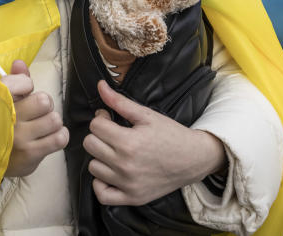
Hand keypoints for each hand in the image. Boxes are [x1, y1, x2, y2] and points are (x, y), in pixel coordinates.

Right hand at [2, 59, 67, 177]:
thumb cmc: (0, 125)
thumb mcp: (3, 101)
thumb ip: (14, 80)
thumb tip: (19, 63)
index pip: (24, 82)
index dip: (27, 86)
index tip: (22, 94)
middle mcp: (7, 118)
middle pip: (45, 101)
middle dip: (45, 105)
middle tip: (37, 113)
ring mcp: (19, 137)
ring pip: (55, 119)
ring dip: (52, 123)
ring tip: (42, 127)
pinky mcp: (30, 154)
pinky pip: (60, 138)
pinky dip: (59, 136)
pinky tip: (49, 138)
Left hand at [84, 79, 224, 205]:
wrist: (193, 159)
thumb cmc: (170, 135)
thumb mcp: (146, 115)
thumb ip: (119, 101)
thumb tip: (100, 85)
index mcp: (128, 142)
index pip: (95, 126)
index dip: (101, 118)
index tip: (110, 118)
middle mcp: (125, 165)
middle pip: (90, 145)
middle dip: (98, 135)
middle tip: (111, 133)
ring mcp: (128, 184)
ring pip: (93, 167)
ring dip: (100, 157)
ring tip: (114, 151)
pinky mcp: (132, 197)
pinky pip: (102, 194)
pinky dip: (101, 183)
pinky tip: (110, 172)